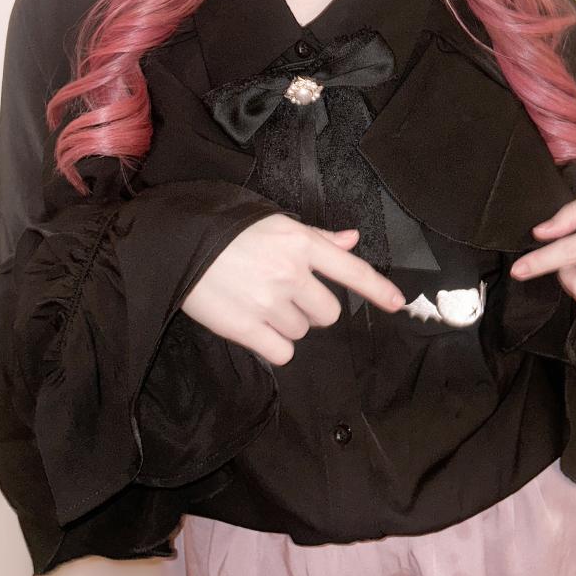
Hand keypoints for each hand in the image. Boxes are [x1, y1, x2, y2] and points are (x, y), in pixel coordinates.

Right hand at [181, 214, 405, 365]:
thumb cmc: (228, 231)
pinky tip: (257, 326)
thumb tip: (352, 240)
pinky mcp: (247, 329)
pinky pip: (282, 353)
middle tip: (287, 295)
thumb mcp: (276, 223)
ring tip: (261, 303)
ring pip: (303, 332)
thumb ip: (317, 237)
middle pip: (329, 313)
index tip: (397, 303)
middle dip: (313, 309)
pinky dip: (274, 345)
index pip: (351, 270)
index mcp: (301, 244)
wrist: (178, 245)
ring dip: (289, 324)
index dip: (378, 289)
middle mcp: (291, 274)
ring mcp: (270, 303)